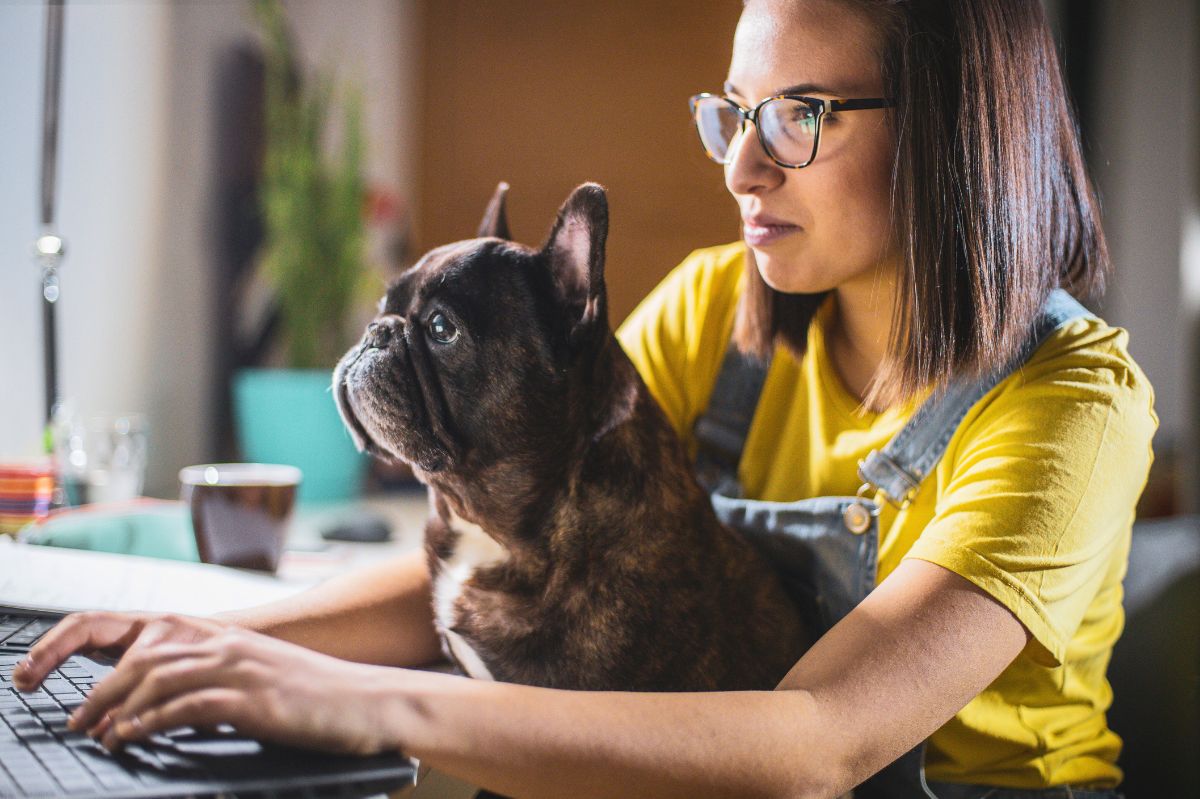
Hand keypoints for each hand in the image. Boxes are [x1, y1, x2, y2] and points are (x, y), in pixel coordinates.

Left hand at [13, 611, 402, 755]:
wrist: (368, 701)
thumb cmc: (316, 695)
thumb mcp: (260, 674)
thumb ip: (216, 676)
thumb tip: (166, 700)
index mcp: (225, 634)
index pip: (146, 631)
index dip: (96, 651)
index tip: (65, 680)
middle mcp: (227, 642)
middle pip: (141, 656)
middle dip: (97, 689)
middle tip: (72, 720)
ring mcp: (239, 667)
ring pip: (155, 678)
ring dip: (114, 709)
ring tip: (94, 735)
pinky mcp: (250, 697)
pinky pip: (184, 706)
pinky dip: (147, 723)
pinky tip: (127, 739)